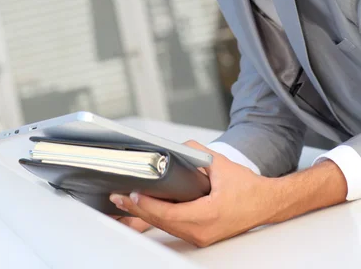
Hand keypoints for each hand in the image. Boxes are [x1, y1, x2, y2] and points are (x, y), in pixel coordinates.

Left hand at [109, 140, 270, 246]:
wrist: (265, 203)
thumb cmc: (248, 187)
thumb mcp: (220, 164)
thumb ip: (196, 153)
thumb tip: (177, 148)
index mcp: (208, 215)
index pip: (170, 213)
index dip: (148, 204)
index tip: (133, 194)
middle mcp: (203, 231)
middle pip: (163, 222)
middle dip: (139, 210)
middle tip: (119, 199)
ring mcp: (202, 236)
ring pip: (167, 227)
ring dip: (146, 215)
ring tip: (126, 203)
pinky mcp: (201, 236)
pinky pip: (175, 228)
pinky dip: (158, 218)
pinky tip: (146, 208)